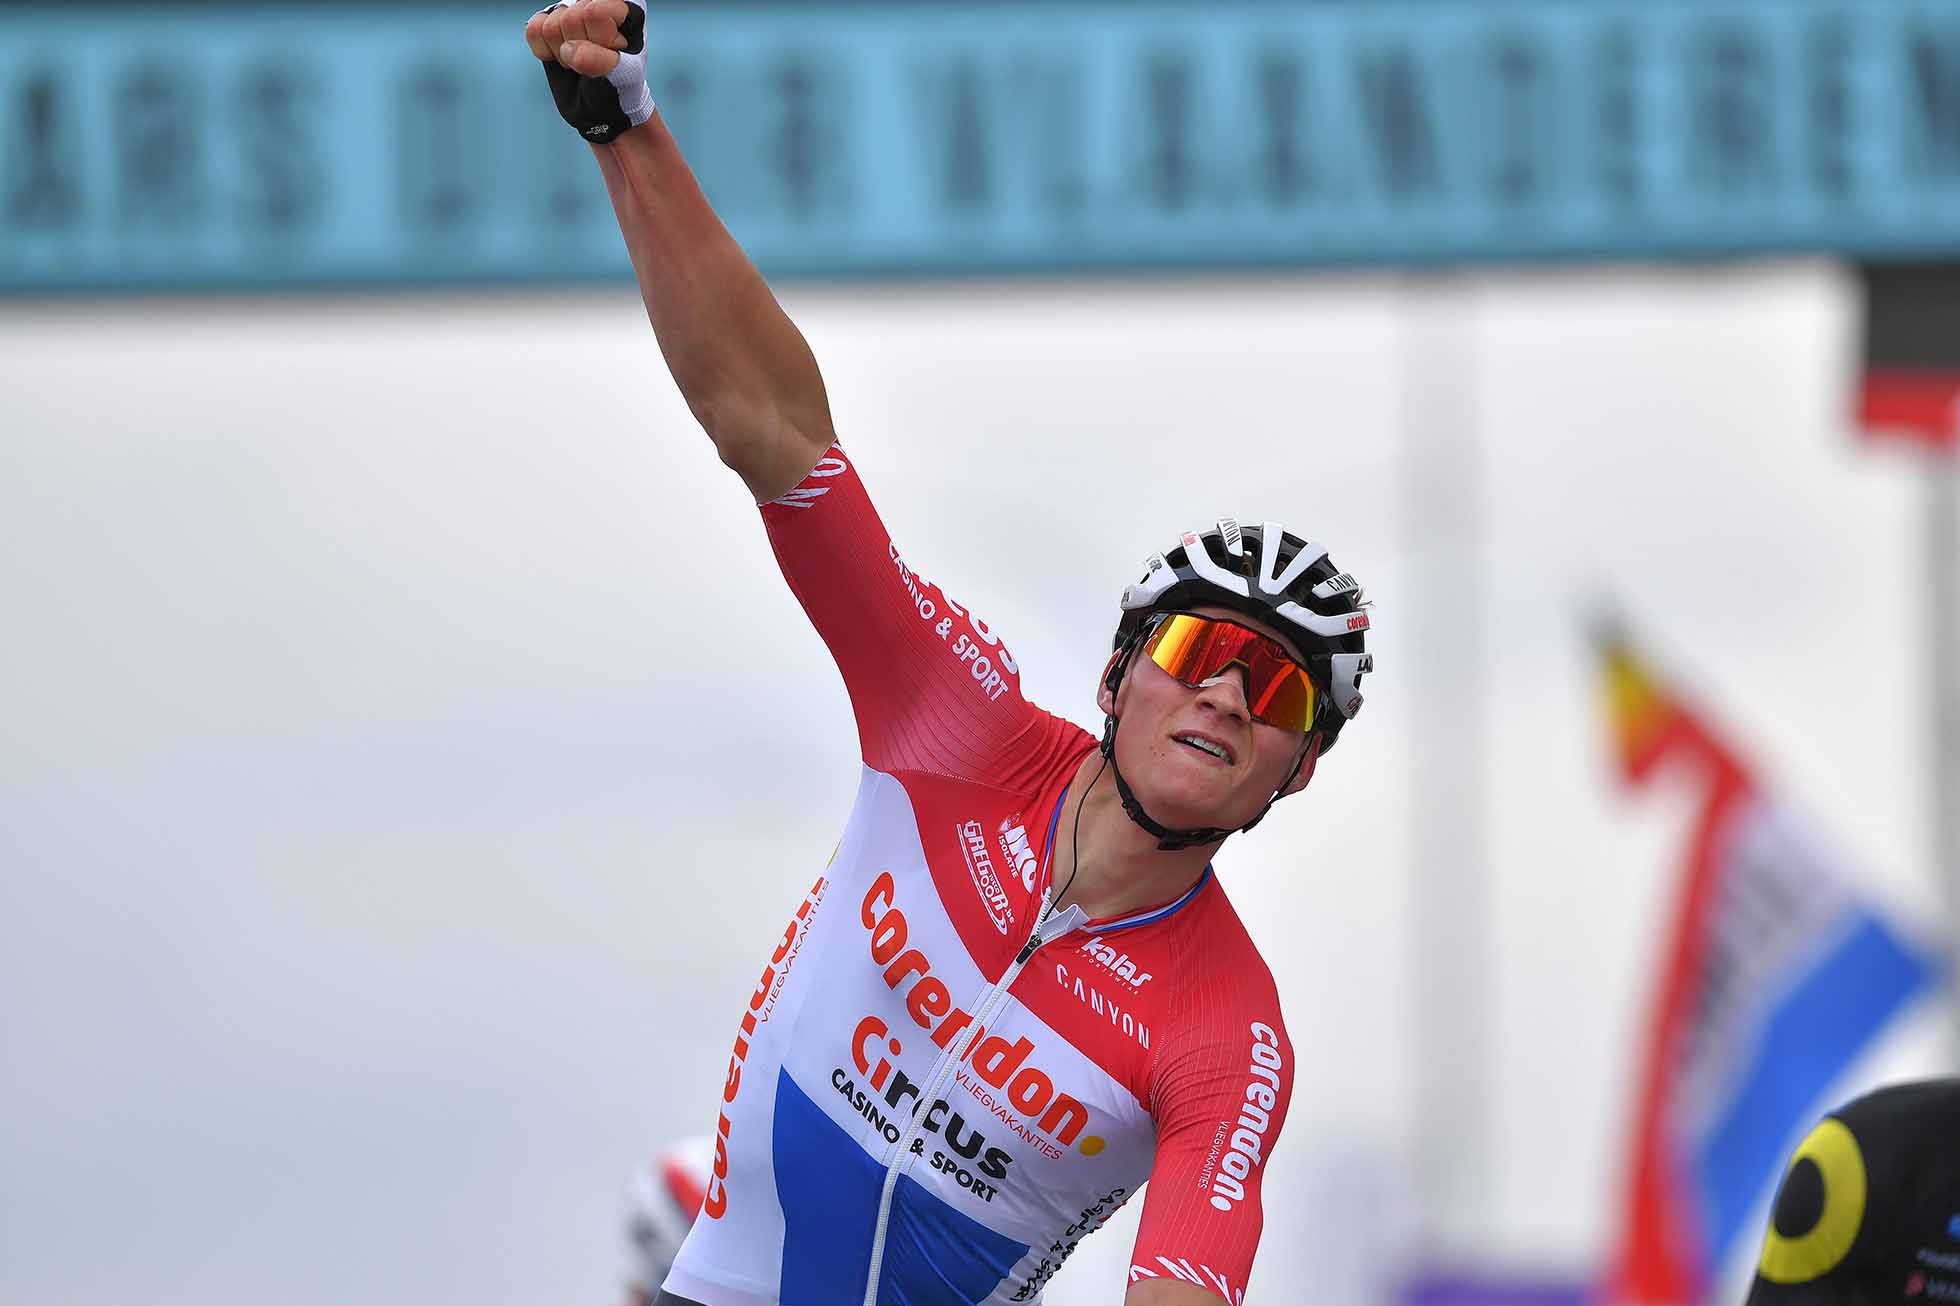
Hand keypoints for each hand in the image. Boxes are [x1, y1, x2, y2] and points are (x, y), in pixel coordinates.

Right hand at [525, 0, 652, 143]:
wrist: (602, 106)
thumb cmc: (621, 87)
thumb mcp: (623, 77)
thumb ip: (601, 61)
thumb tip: (570, 50)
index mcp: (625, 9)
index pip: (594, 13)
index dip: (599, 41)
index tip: (613, 54)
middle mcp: (597, 3)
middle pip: (569, 18)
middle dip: (579, 50)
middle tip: (594, 62)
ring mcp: (570, 10)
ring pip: (549, 26)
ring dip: (564, 54)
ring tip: (581, 62)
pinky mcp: (548, 21)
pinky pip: (533, 29)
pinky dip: (545, 53)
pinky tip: (563, 57)